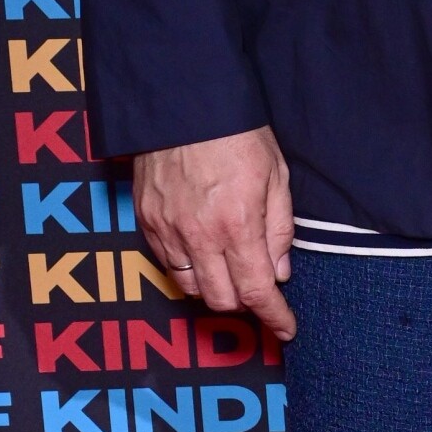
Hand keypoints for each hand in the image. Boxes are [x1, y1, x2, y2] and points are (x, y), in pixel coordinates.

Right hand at [132, 125, 296, 339]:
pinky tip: (202, 252)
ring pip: (190, 287)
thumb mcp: (276, 177)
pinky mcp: (146, 220)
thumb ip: (279, 229)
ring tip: (230, 271)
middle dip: (245, 303)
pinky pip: (167, 264)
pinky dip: (187, 268)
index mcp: (237, 225)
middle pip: (221, 299)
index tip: (286, 329)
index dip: (274, 317)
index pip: (257, 292)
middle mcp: (199, 236)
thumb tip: (279, 273)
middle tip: (260, 291)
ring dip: (214, 289)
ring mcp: (167, 230)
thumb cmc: (237, 134)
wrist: (183, 102)